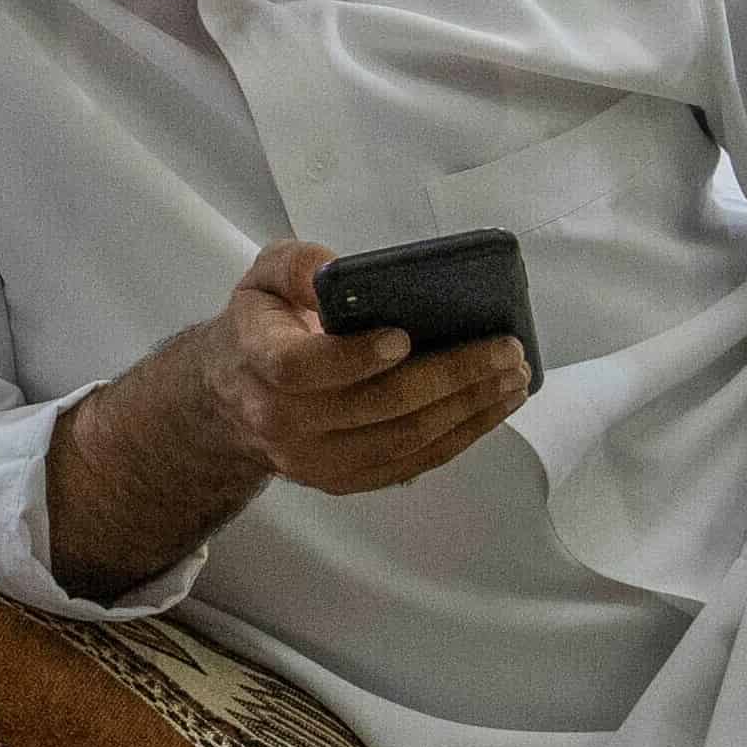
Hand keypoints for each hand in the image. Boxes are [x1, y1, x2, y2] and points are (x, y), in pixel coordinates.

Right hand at [202, 237, 535, 496]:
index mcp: (261, 364)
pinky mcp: (343, 481)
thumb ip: (296, 266)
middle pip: (377, 408)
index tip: (404, 336)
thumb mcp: (262, 278)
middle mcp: (285, 423)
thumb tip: (337, 274)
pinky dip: (460, 437)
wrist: (233, 399)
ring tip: (513, 377)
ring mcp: (316, 461)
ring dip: (469, 410)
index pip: (303, 370)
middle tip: (505, 349)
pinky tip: (493, 408)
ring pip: (404, 441)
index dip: (355, 358)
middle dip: (451, 377)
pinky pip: (411, 464)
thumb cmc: (262, 327)